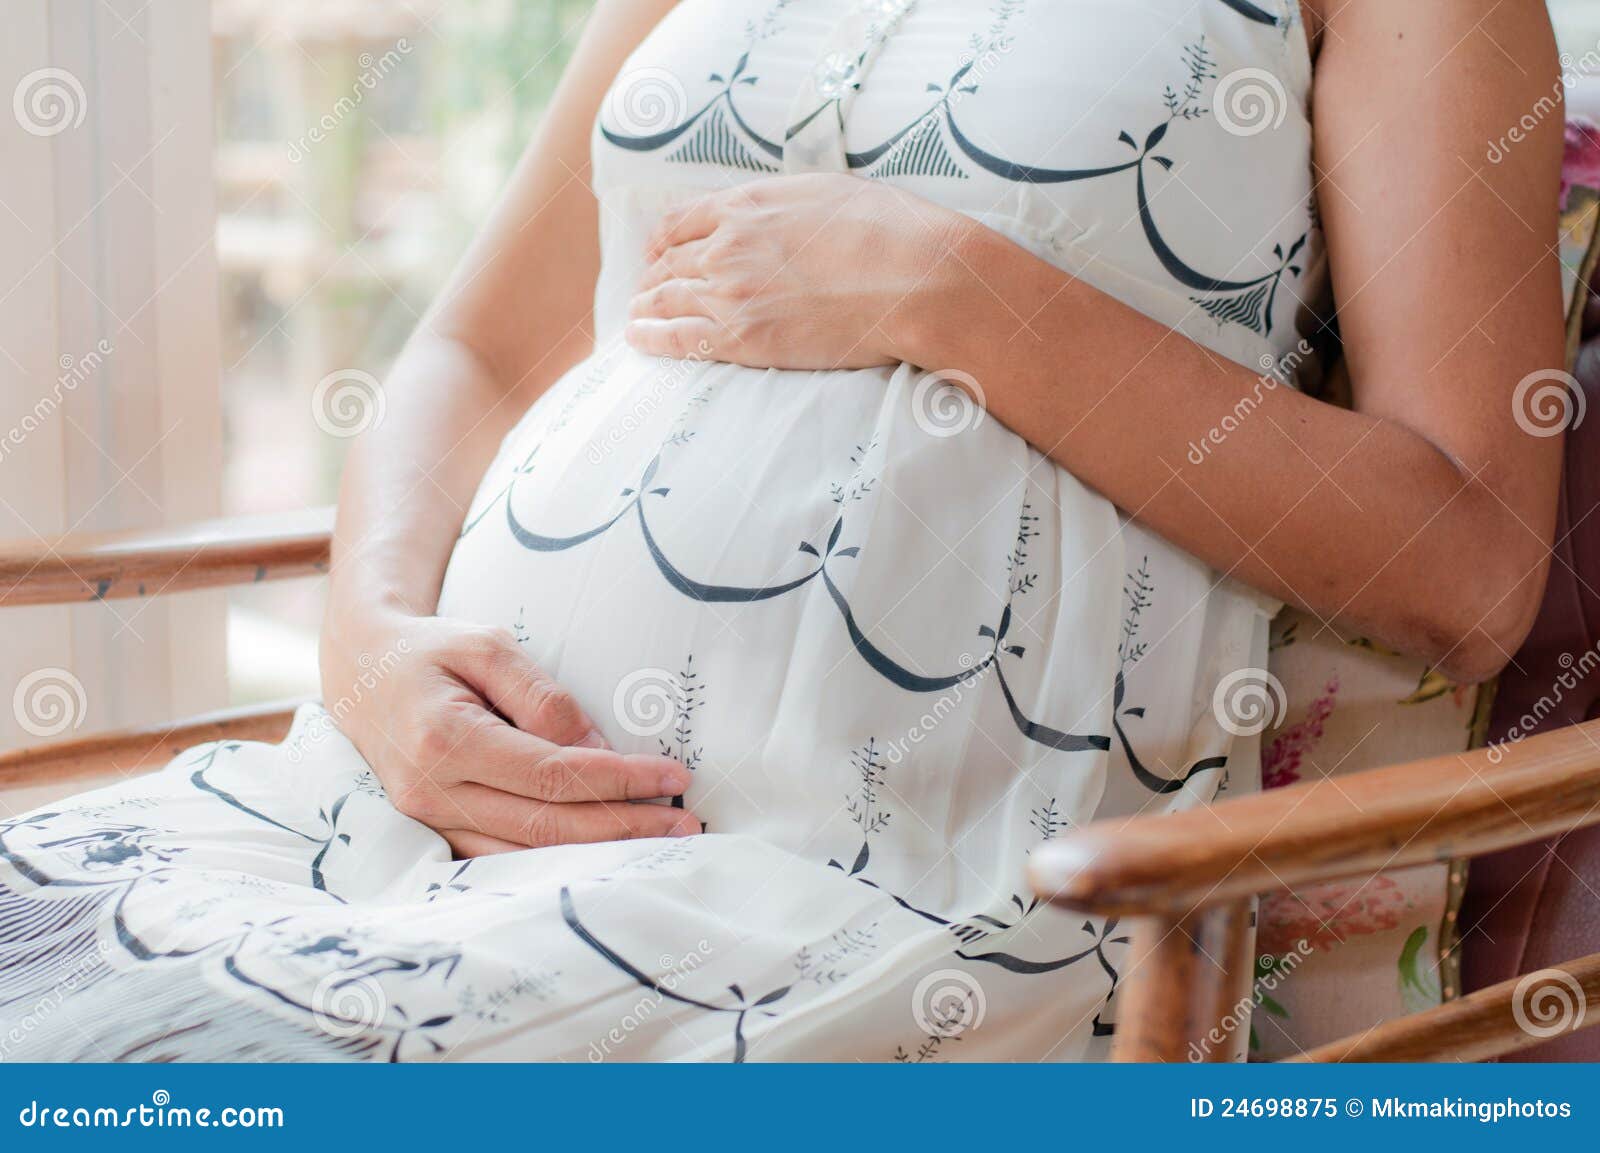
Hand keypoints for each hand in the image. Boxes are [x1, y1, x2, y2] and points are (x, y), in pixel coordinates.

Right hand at [320, 610, 699, 857]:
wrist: (360, 668)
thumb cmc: (431, 649)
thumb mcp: (489, 646)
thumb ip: (544, 699)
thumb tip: (599, 754)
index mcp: (446, 740)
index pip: (554, 776)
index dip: (620, 780)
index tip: (674, 776)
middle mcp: (432, 792)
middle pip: (547, 826)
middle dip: (624, 825)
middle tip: (685, 822)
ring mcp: (427, 821)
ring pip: (526, 854)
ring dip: (598, 852)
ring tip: (659, 838)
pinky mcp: (432, 833)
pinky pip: (502, 859)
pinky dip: (557, 860)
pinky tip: (601, 851)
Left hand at [624, 172, 954, 368]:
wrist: (916, 279)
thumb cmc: (889, 231)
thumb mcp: (827, 191)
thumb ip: (785, 203)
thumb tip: (777, 212)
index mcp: (746, 206)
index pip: (682, 221)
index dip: (664, 239)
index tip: (657, 251)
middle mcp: (727, 247)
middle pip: (669, 263)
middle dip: (653, 277)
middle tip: (646, 291)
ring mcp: (731, 295)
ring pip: (666, 300)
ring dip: (646, 307)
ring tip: (636, 317)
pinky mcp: (744, 340)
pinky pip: (678, 339)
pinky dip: (651, 338)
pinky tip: (638, 339)